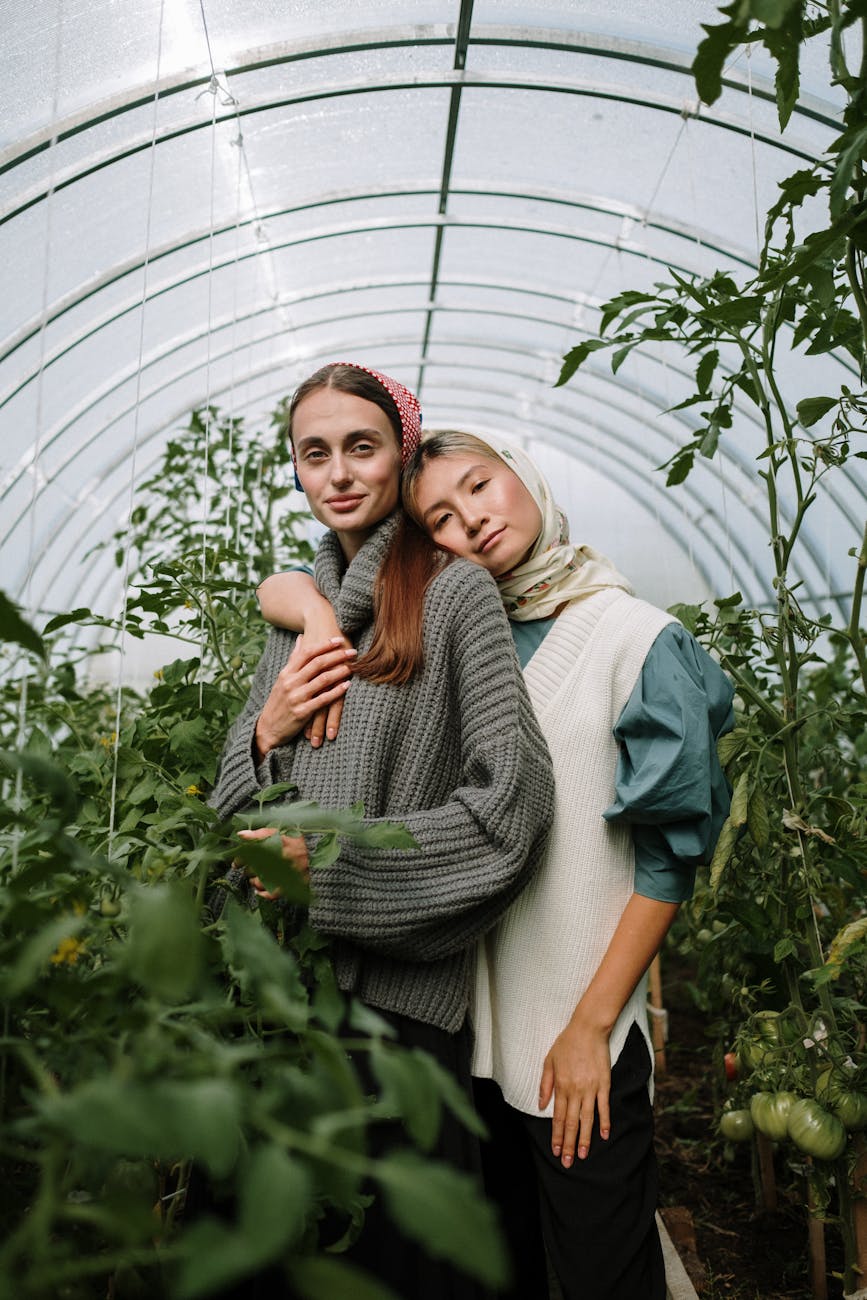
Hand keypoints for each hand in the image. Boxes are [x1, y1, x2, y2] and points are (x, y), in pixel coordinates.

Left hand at [237, 827, 309, 899]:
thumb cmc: (294, 839)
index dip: (239, 859)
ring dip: (254, 881)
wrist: (317, 850)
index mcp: (270, 847)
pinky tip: (258, 891)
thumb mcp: (276, 831)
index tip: (237, 862)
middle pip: (251, 870)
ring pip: (259, 882)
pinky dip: (263, 894)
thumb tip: (240, 835)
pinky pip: (271, 894)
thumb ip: (257, 834)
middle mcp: (275, 861)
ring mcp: (281, 874)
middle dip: (247, 870)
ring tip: (255, 878)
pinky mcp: (288, 884)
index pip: (247, 855)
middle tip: (248, 868)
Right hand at [255, 636, 356, 755]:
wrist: (268, 728)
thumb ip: (293, 659)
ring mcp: (296, 697)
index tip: (339, 639)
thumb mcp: (283, 679)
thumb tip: (301, 637)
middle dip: (336, 655)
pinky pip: (323, 699)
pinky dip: (336, 692)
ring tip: (352, 667)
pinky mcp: (302, 712)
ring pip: (322, 680)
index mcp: (286, 673)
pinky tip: (347, 686)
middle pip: (317, 663)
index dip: (324, 645)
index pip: (307, 653)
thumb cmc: (279, 701)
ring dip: (339, 672)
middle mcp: (290, 682)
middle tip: (352, 651)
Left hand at [538, 1019, 611, 1167]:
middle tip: (567, 1162)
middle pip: (571, 1123)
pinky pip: (604, 1107)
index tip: (555, 1150)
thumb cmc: (566, 1043)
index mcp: (561, 1086)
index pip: (557, 1117)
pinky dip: (605, 1122)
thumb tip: (541, 1106)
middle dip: (568, 1144)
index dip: (556, 1136)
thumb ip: (545, 1085)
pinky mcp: (604, 1084)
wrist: (588, 1029)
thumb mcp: (549, 1061)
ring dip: (584, 1139)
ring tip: (582, 1155)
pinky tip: (604, 1135)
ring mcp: (591, 1088)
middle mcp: (575, 1090)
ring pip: (587, 1119)